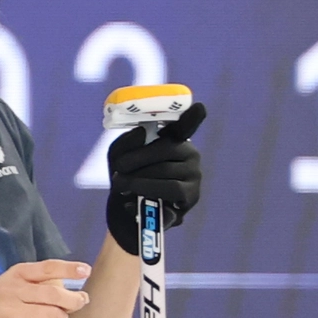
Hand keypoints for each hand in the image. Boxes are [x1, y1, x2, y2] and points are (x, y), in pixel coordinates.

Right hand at [0, 260, 91, 317]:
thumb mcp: (9, 284)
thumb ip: (35, 283)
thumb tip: (69, 289)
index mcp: (16, 275)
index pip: (47, 268)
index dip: (69, 269)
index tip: (86, 271)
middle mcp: (13, 290)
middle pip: (53, 294)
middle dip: (73, 300)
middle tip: (81, 302)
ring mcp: (9, 312)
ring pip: (50, 315)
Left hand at [104, 99, 209, 256]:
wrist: (126, 210)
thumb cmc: (126, 176)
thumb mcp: (117, 156)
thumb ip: (125, 142)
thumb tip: (142, 132)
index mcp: (173, 138)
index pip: (186, 124)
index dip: (193, 116)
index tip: (199, 107)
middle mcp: (188, 152)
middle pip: (165, 148)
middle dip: (136, 160)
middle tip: (118, 172)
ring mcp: (194, 173)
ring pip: (165, 171)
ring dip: (138, 179)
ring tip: (121, 187)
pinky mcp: (192, 195)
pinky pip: (171, 190)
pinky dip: (148, 193)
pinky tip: (132, 200)